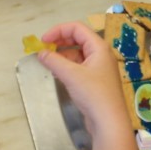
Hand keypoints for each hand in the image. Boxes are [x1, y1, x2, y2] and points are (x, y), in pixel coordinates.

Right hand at [35, 22, 128, 143]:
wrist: (109, 121)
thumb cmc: (93, 93)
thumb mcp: (71, 75)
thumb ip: (54, 61)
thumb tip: (41, 53)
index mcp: (99, 47)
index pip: (77, 28)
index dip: (58, 30)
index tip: (43, 40)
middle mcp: (101, 54)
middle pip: (78, 39)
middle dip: (60, 42)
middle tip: (44, 50)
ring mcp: (99, 68)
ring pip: (78, 54)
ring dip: (62, 55)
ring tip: (47, 62)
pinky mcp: (95, 81)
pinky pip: (79, 67)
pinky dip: (67, 66)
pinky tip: (57, 73)